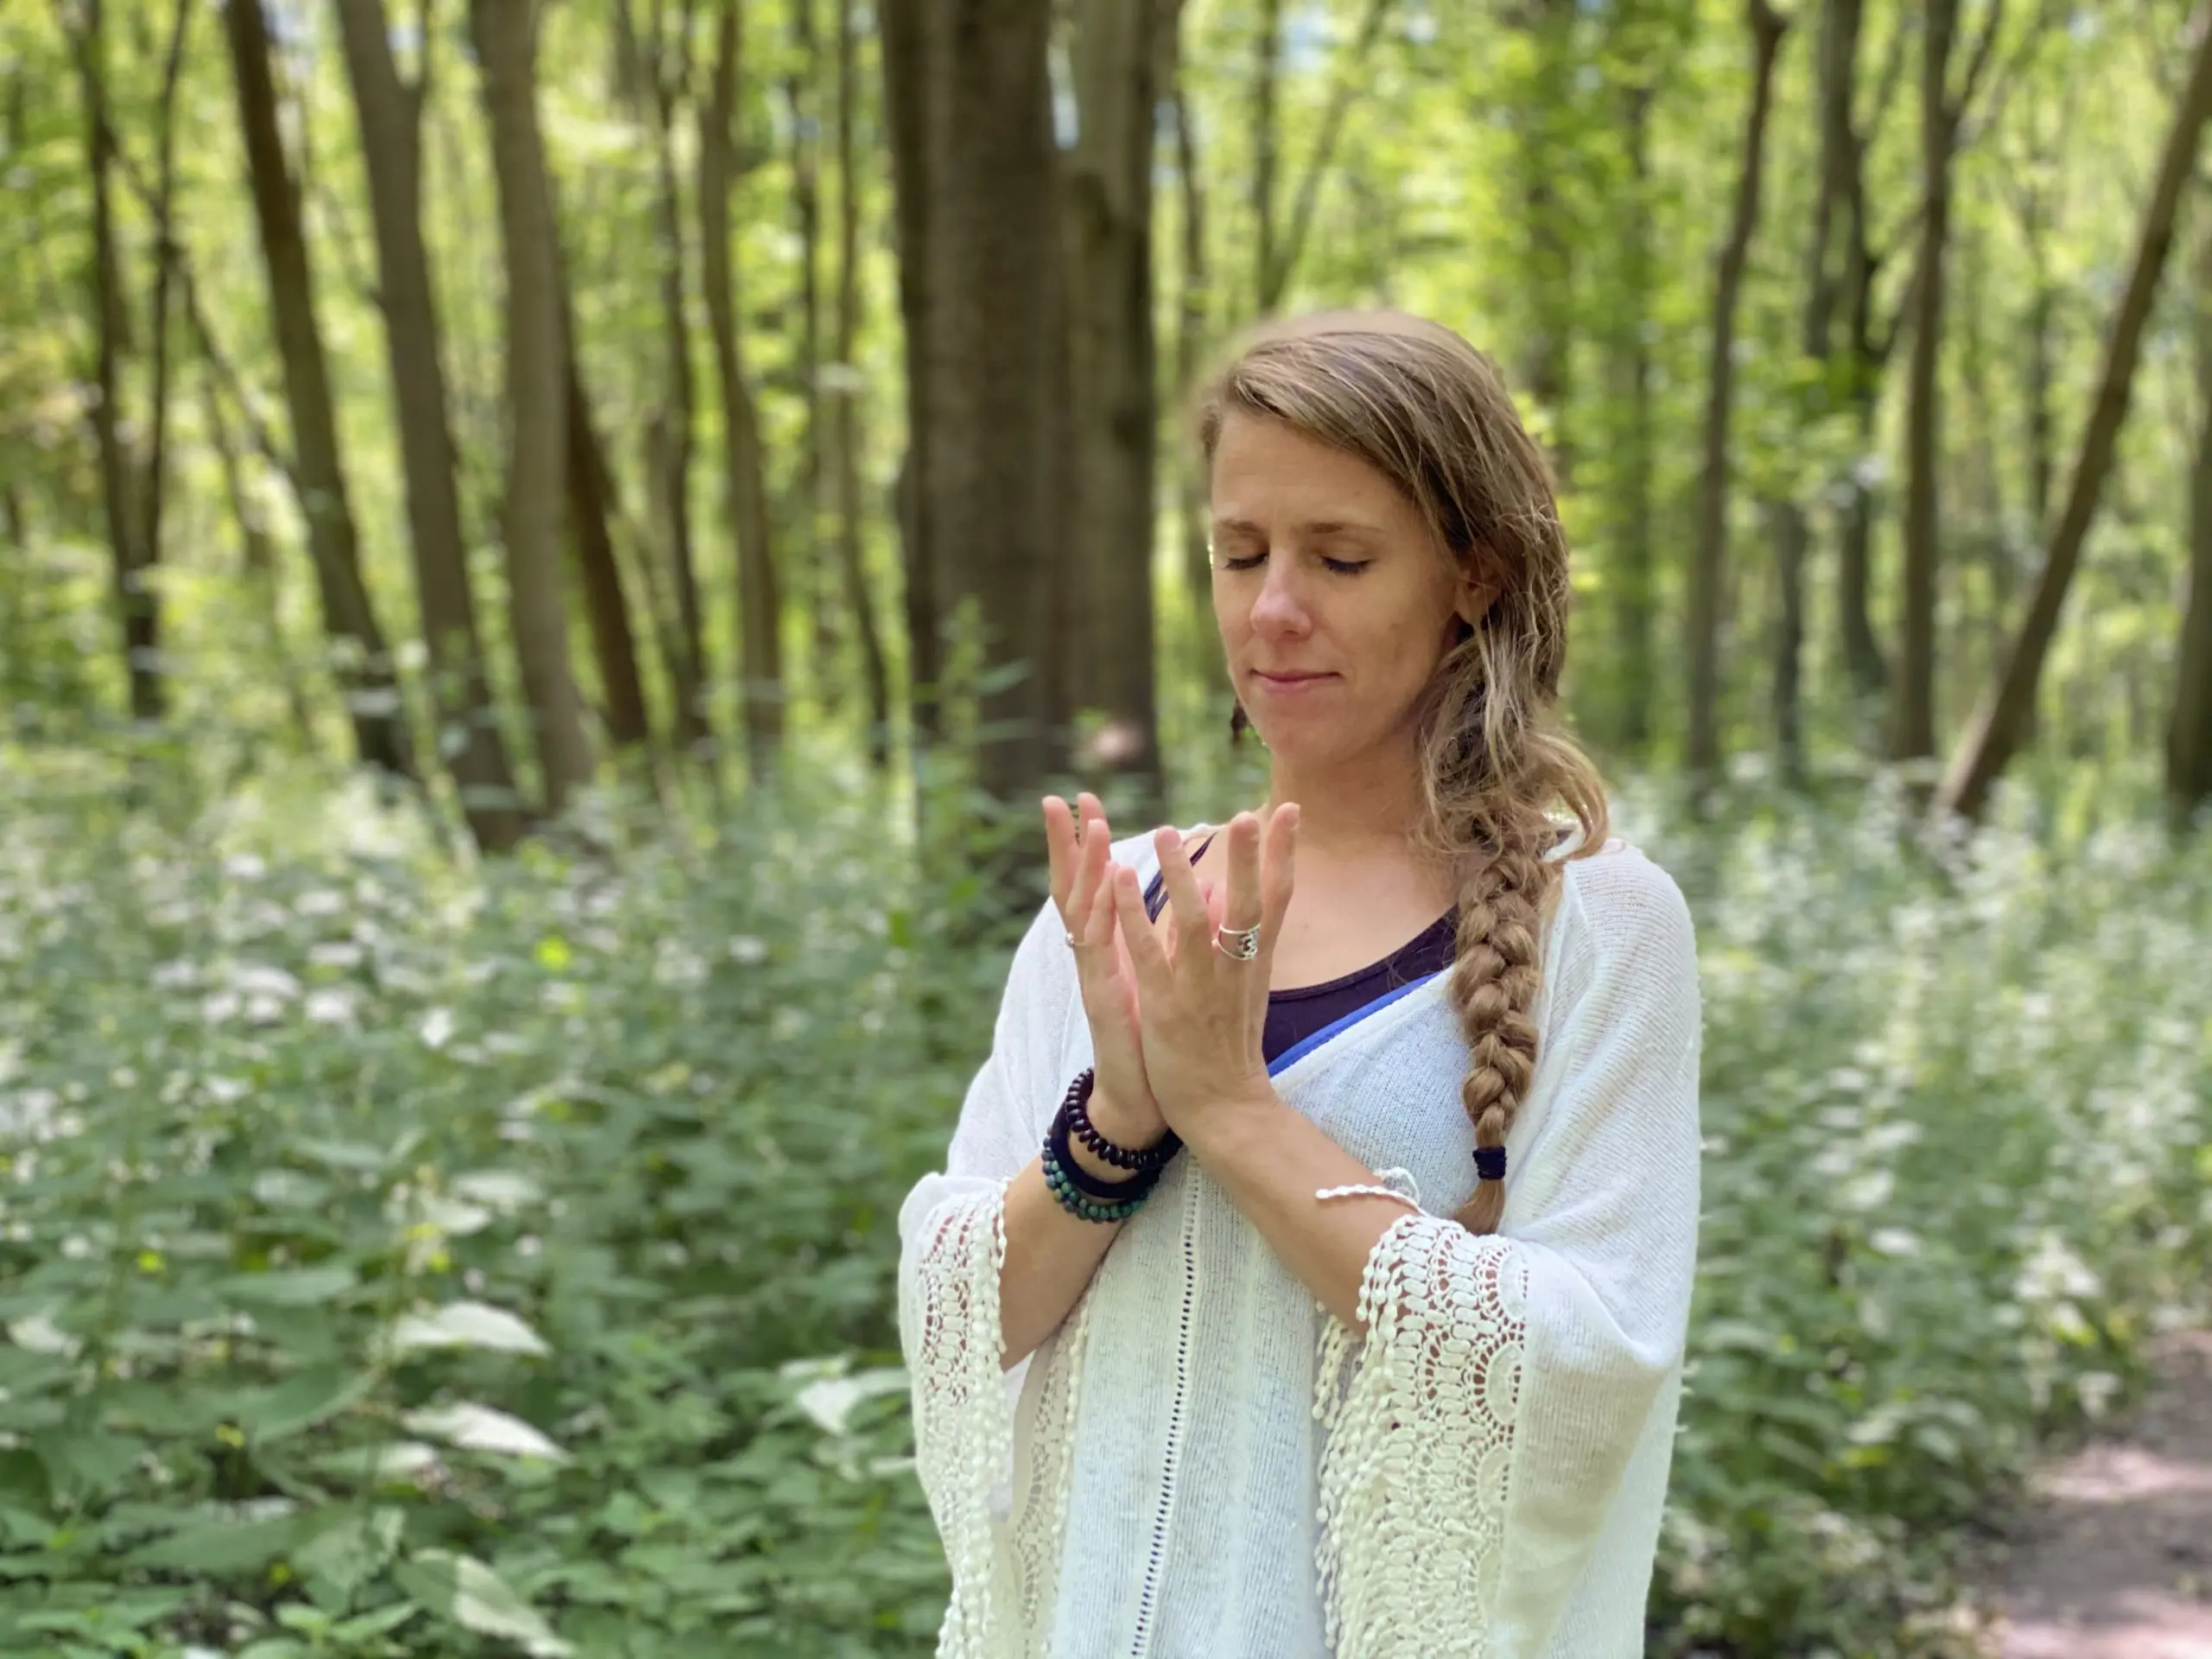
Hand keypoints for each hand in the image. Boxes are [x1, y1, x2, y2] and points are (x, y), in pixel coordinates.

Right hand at [1043, 793, 1168, 1148]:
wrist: (1140, 1103)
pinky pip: (1103, 950)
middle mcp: (1099, 958)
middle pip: (1077, 889)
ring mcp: (1097, 977)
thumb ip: (1188, 933)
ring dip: (1089, 865)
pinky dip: (1107, 913)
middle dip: (1071, 843)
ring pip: (1086, 911)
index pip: (1097, 886)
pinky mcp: (1105, 999)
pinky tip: (1110, 882)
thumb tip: (1214, 890)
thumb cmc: (1158, 1040)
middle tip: (1064, 797)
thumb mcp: (1176, 979)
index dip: (1089, 846)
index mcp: (1114, 950)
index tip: (1087, 801)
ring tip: (1091, 823)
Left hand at [1110, 807, 1298, 1135]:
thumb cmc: (1230, 1046)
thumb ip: (1240, 939)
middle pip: (1248, 904)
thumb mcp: (1246, 988)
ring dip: (1179, 875)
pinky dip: (1133, 915)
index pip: (1277, 899)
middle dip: (1249, 857)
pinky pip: (1148, 954)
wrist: (1225, 1109)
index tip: (1288, 809)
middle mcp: (1234, 970)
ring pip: (1193, 922)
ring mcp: (1200, 988)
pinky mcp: (1166, 1007)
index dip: (1284, 854)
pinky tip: (1120, 880)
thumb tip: (1234, 889)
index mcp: (1255, 962)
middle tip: (1248, 811)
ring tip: (1164, 831)